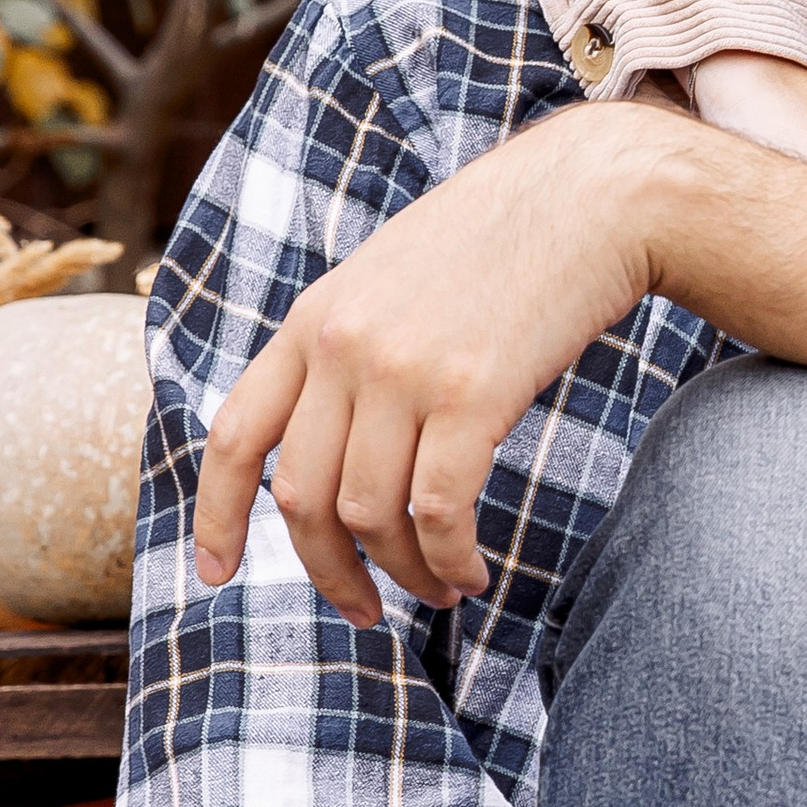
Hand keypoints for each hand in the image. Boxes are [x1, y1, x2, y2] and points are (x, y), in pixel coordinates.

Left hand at [195, 106, 672, 627]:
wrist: (590, 195)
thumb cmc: (504, 242)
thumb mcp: (393, 280)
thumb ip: (351, 349)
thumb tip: (335, 446)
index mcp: (314, 317)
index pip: (235, 434)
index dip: (215, 516)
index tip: (218, 574)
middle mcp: (344, 344)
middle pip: (301, 497)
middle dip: (328, 572)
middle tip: (364, 611)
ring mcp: (404, 368)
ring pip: (370, 514)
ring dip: (403, 574)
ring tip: (440, 590)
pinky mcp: (472, 392)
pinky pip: (438, 510)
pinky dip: (449, 559)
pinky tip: (471, 571)